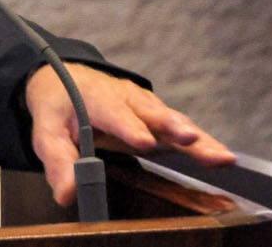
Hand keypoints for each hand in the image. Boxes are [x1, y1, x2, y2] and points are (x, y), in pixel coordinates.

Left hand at [25, 63, 235, 205]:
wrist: (65, 78)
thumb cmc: (59, 106)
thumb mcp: (47, 131)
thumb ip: (58, 161)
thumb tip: (67, 193)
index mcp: (96, 98)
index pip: (112, 112)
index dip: (127, 127)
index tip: (142, 142)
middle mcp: (127, 99)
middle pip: (152, 114)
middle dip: (172, 128)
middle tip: (190, 140)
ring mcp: (146, 107)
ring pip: (174, 122)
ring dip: (196, 139)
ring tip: (220, 156)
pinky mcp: (159, 117)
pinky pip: (182, 131)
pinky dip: (203, 143)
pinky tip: (224, 158)